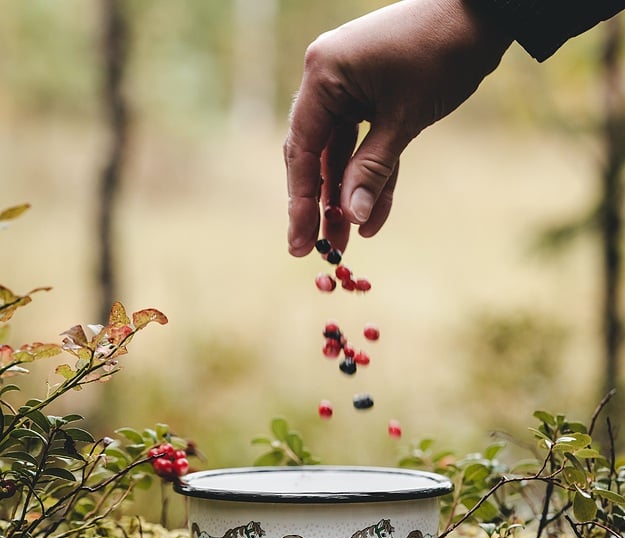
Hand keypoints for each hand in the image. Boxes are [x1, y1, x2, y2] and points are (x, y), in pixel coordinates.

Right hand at [284, 0, 510, 255]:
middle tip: (316, 250)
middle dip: (319, 205)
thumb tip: (351, 219)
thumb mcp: (405, 118)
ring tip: (347, 244)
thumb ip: (373, 170)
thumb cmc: (442, 53)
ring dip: (345, 198)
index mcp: (323, 74)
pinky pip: (363, 146)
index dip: (300, 202)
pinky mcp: (370, 97)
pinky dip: (370, 177)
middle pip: (314, 156)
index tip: (299, 243)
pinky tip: (371, 218)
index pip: (303, 149)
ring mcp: (348, 88)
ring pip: (339, 156)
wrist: (483, 14)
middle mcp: (328, 80)